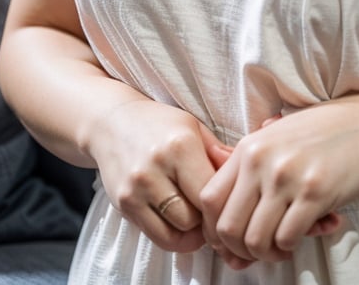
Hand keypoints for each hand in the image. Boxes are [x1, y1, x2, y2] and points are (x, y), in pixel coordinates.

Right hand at [88, 98, 221, 253]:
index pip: (211, 192)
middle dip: (207, 217)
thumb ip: (219, 154)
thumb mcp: (193, 127)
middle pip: (195, 217)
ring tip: (195, 212)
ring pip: (178, 231)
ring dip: (191, 228)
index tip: (228, 200)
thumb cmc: (159, 124)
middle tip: (211, 208)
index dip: (223, 202)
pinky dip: (173, 235)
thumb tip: (246, 176)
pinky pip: (157, 237)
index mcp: (180, 146)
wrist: (112, 122)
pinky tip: (178, 220)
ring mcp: (136, 188)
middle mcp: (156, 168)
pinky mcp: (123, 204)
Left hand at [199, 97, 358, 262]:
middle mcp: (263, 161)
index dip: (213, 229)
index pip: (209, 199)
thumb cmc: (322, 135)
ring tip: (278, 247)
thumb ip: (249, 167)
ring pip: (255, 240)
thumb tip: (223, 221)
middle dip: (237, 250)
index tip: (229, 240)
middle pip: (228, 226)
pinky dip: (288, 248)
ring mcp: (288, 177)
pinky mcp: (315, 193)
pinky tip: (298, 237)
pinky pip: (286, 239)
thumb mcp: (277, 138)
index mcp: (249, 147)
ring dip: (265, 254)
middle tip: (254, 252)